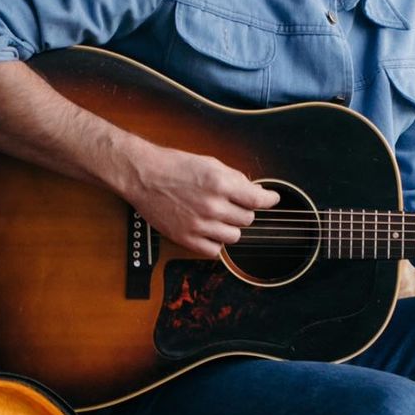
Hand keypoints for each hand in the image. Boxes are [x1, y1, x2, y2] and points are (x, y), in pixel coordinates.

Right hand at [124, 142, 279, 257]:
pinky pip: (214, 251)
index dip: (269, 200)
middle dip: (244, 211)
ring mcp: (199, 225)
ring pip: (234, 236)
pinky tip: (210, 231)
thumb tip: (256, 192)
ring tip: (219, 216)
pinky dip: (216, 243)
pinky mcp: (185, 238)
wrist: (143, 175)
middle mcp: (212, 206)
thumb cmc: (175, 165)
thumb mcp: (210, 163)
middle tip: (233, 204)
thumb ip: (235, 178)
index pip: (257, 200)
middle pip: (247, 219)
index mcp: (220, 184)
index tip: (272, 199)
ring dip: (231, 227)